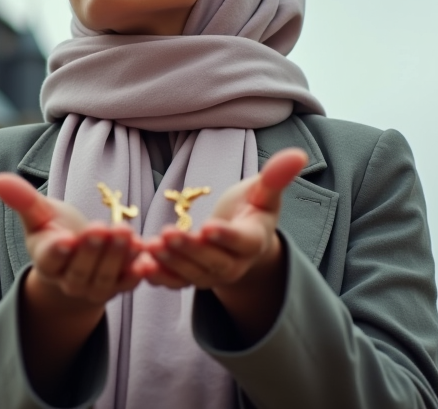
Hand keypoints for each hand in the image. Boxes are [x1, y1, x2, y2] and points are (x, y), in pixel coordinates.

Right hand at [0, 173, 142, 308]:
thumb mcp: (39, 215)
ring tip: (125, 232)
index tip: (64, 239)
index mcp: (46, 261)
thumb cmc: (54, 231)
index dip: (57, 251)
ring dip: (117, 257)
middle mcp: (69, 279)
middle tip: (99, 228)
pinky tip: (148, 260)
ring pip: (105, 277)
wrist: (75, 259)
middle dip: (91, 250)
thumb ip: (22, 199)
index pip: (49, 259)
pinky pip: (128, 283)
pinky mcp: (118, 287)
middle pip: (79, 270)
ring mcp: (94, 287)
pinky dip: (138, 274)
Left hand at [143, 148, 307, 292]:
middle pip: (213, 262)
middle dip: (190, 250)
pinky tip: (139, 267)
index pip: (242, 242)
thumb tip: (298, 154)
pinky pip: (175, 282)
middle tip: (167, 234)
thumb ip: (276, 177)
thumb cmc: (252, 210)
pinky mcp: (191, 279)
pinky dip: (158, 278)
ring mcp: (211, 275)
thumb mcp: (264, 192)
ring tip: (150, 246)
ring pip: (192, 274)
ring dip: (170, 263)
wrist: (242, 240)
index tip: (208, 226)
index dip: (226, 237)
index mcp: (253, 240)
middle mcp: (234, 264)